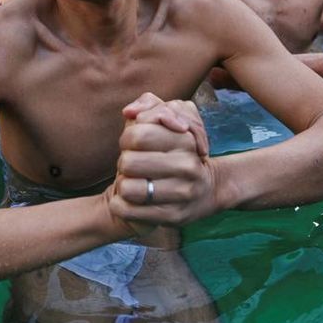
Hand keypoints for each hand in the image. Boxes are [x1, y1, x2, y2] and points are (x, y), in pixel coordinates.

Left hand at [106, 94, 217, 233]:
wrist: (203, 192)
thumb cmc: (176, 152)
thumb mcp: (168, 121)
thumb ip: (149, 105)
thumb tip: (129, 112)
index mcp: (186, 139)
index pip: (137, 134)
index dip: (127, 138)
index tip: (136, 144)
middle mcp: (187, 167)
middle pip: (128, 162)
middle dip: (124, 162)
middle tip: (135, 166)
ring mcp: (182, 194)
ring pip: (127, 188)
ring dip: (123, 184)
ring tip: (135, 182)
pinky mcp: (172, 217)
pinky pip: (127, 210)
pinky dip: (119, 205)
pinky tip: (129, 201)